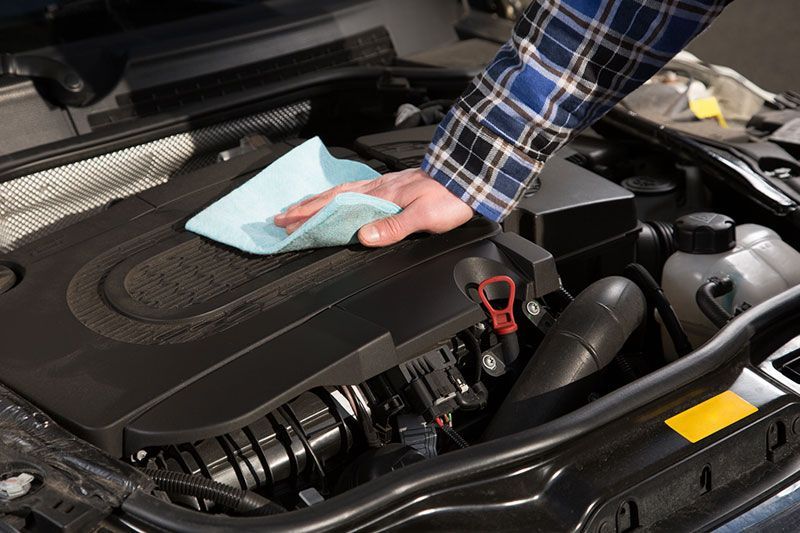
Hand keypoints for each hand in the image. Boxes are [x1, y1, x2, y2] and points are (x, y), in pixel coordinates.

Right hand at [273, 168, 473, 246]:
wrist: (468, 176)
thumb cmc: (449, 197)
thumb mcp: (423, 217)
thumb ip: (392, 227)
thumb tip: (363, 236)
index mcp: (381, 197)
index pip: (337, 207)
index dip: (311, 216)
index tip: (288, 223)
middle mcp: (377, 188)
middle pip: (332, 198)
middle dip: (304, 208)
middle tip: (280, 217)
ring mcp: (383, 185)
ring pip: (340, 191)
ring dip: (317, 200)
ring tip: (298, 206)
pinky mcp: (391, 184)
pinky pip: (354, 187)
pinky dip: (337, 193)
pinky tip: (335, 196)